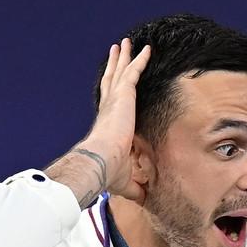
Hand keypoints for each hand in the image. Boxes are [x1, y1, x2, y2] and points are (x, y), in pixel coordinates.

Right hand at [51, 39, 147, 204]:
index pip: (111, 103)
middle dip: (115, 66)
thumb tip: (148, 202)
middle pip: (112, 81)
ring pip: (120, 73)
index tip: (115, 83)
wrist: (99, 164)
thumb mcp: (127, 180)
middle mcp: (109, 109)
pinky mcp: (121, 98)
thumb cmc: (108, 173)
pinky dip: (139, 61)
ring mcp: (115, 102)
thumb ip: (138, 187)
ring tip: (126, 44)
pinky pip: (133, 73)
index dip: (113, 91)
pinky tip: (146, 49)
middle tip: (117, 51)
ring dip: (124, 58)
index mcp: (109, 125)